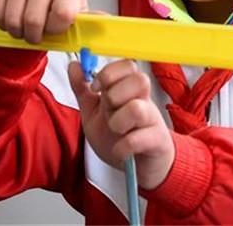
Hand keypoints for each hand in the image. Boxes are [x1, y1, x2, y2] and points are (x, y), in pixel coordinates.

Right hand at [0, 0, 86, 43]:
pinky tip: (12, 17)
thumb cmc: (60, 9)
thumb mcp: (78, 17)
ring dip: (18, 32)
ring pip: (13, 20)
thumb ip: (90, 22)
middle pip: (34, 20)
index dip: (56, 29)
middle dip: (34, 36)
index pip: (62, 14)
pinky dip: (3, 25)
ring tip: (25, 27)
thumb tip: (105, 24)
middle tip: (37, 34)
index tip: (55, 28)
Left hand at [68, 59, 174, 190]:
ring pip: (137, 108)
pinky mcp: (157, 142)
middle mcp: (143, 101)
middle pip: (139, 80)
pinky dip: (123, 147)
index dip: (109, 73)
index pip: (128, 65)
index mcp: (128, 90)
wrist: (140, 167)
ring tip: (115, 131)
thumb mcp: (94, 112)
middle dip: (114, 95)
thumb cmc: (118, 136)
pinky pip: (139, 139)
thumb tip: (74, 65)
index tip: (95, 87)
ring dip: (118, 121)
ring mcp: (152, 121)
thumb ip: (82, 90)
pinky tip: (119, 151)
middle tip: (107, 111)